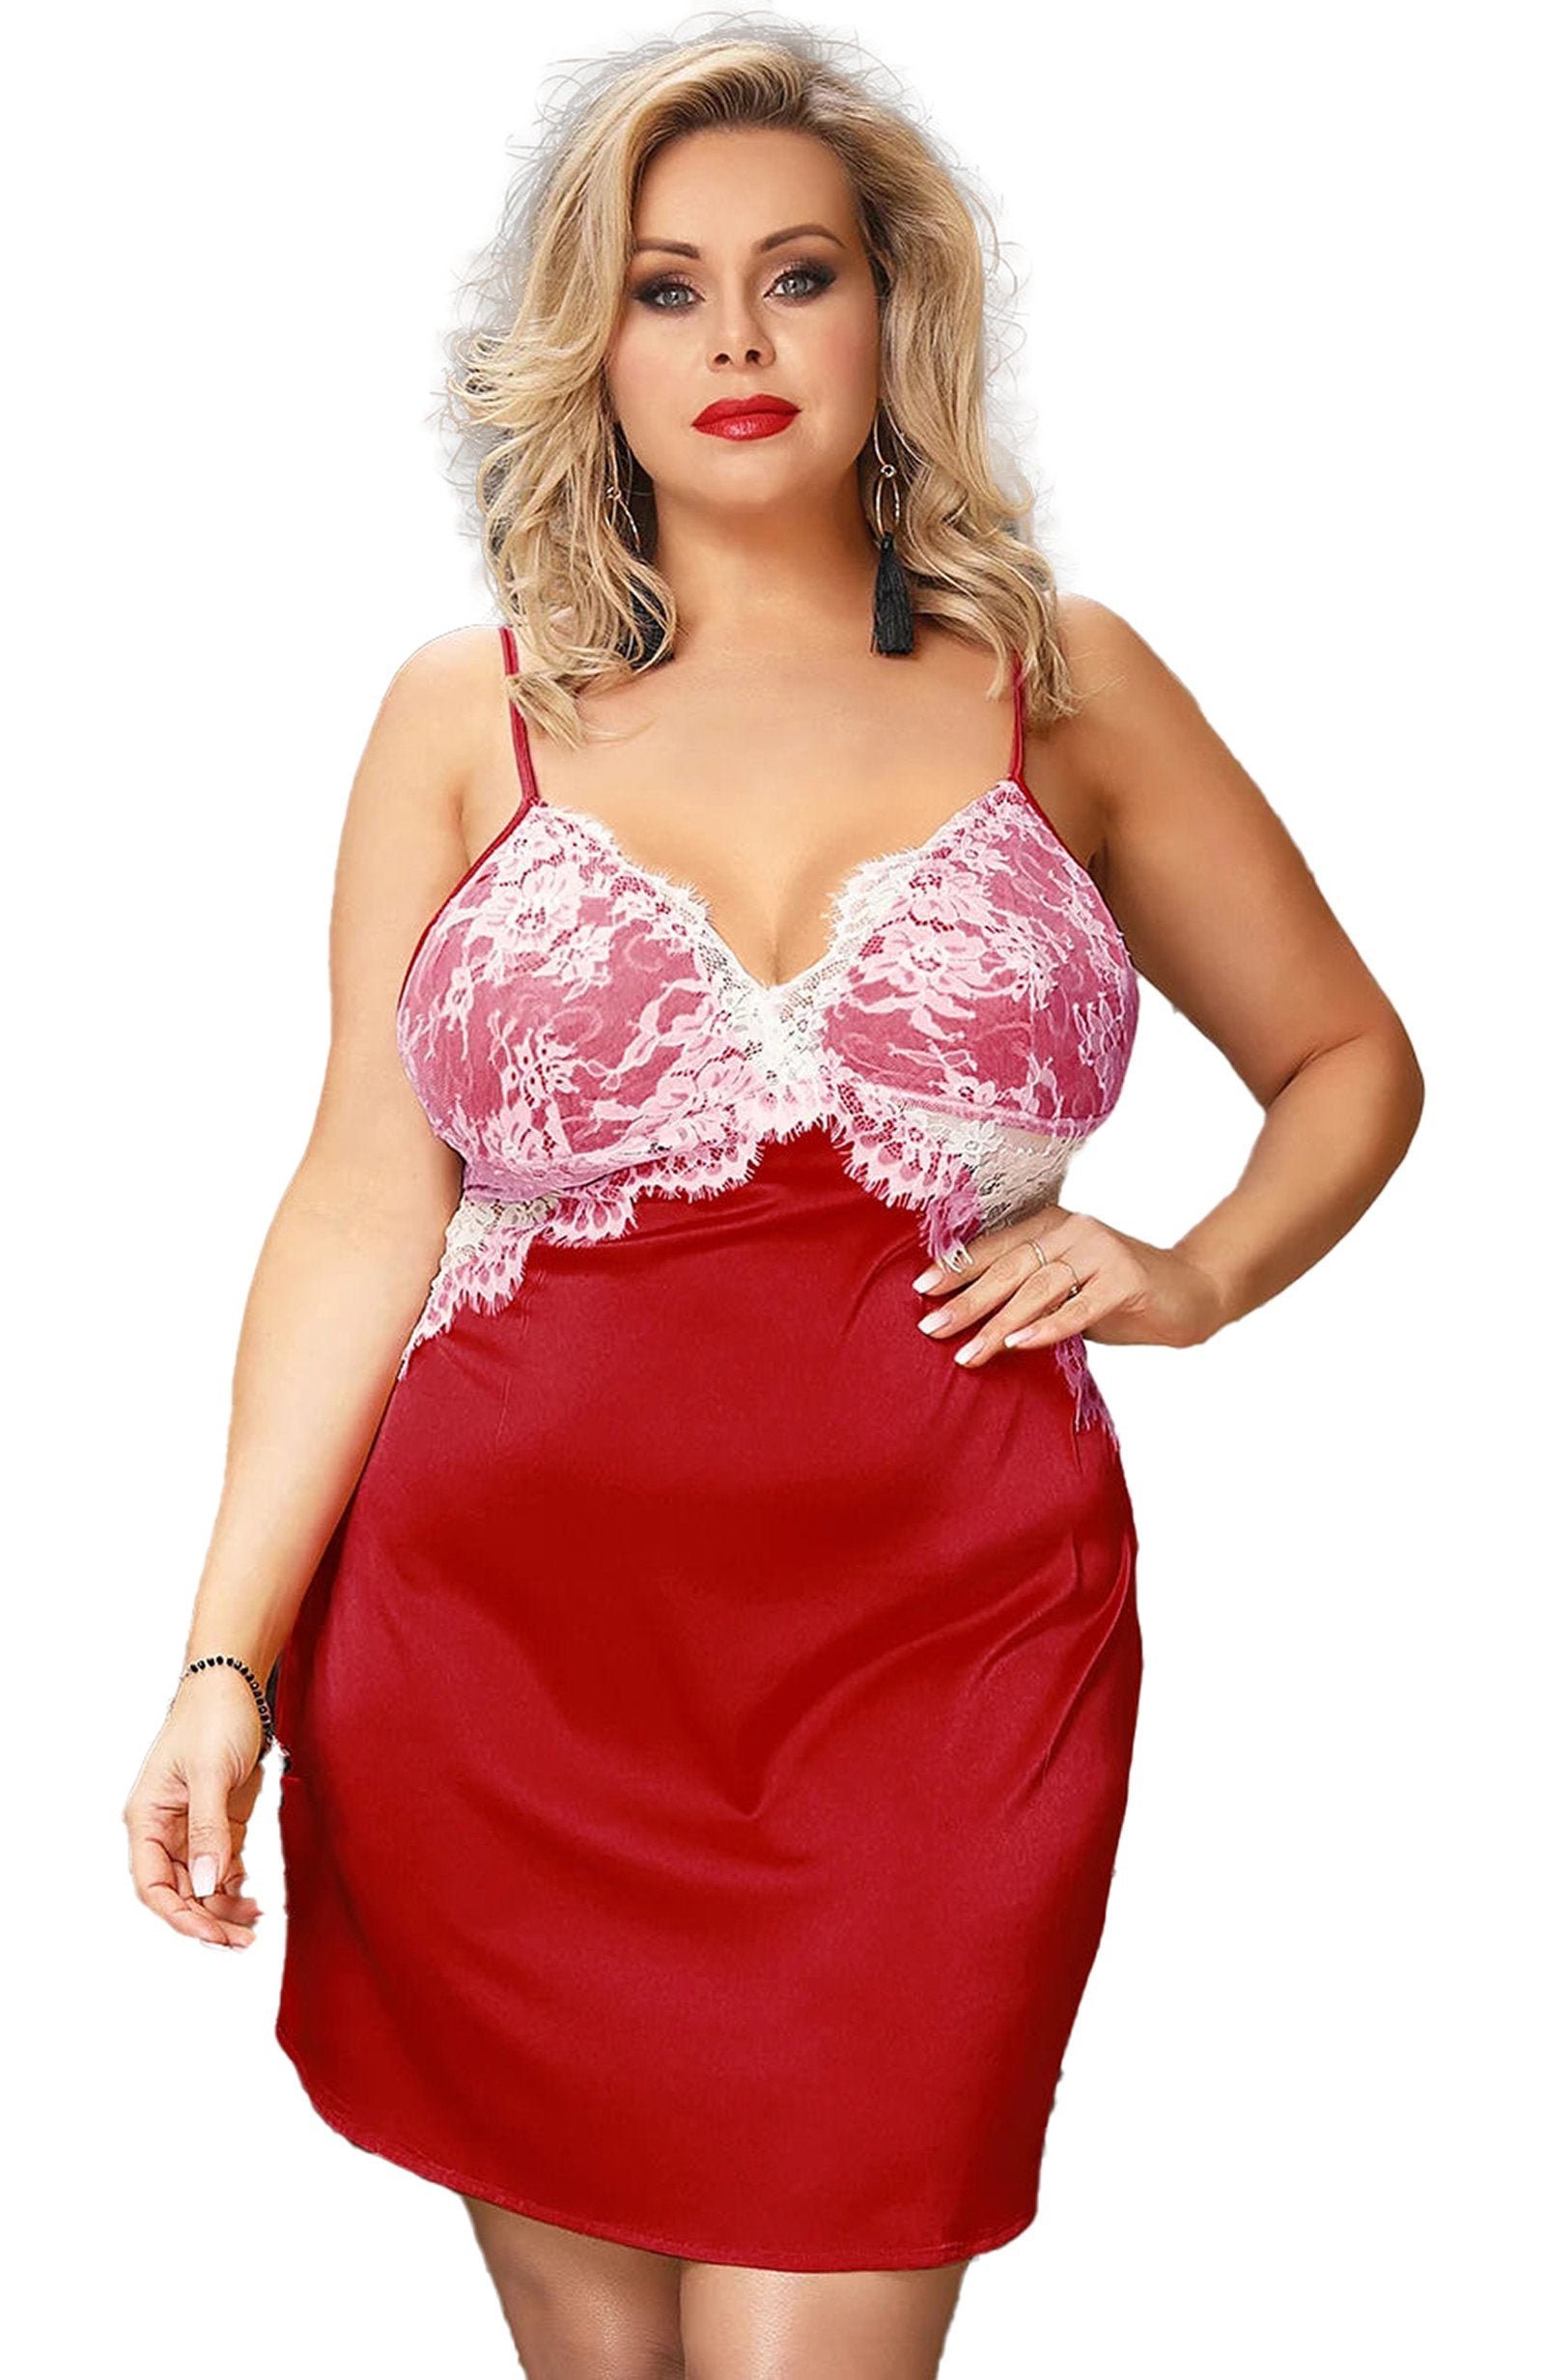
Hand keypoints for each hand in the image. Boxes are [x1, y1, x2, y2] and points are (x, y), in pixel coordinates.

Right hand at [122, 1669, 267, 1948]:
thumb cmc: (213, 1718)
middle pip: (179, 1892)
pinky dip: (237, 1886)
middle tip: (244, 1940)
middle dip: (208, 1919)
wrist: (235, 1683)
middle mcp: (165, 1830)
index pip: (152, 1885)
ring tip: (256, 1923)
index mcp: (147, 1819)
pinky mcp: (219, 1822)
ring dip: (225, 1907)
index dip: (179, 1916)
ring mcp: (192, 1828)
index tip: (212, 1934)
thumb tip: (206, 1885)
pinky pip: (223, 1866)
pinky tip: (256, 1899)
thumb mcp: (211, 1774)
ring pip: (203, 1885)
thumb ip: (208, 1830)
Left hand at [912, 1204, 1228, 1366]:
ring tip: (969, 1351)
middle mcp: (1074, 1229)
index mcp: (1054, 1225)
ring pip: (1039, 1288)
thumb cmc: (1121, 1296)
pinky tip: (1019, 1344)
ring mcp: (1102, 1251)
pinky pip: (1079, 1307)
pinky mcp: (1127, 1279)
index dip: (958, 1267)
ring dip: (1000, 1323)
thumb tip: (970, 1319)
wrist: (1194, 1293)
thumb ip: (1030, 1292)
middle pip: (1010, 1267)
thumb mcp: (1069, 1289)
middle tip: (932, 1327)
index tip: (921, 1289)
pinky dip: (1046, 1327)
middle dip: (967, 1300)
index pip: (996, 1246)